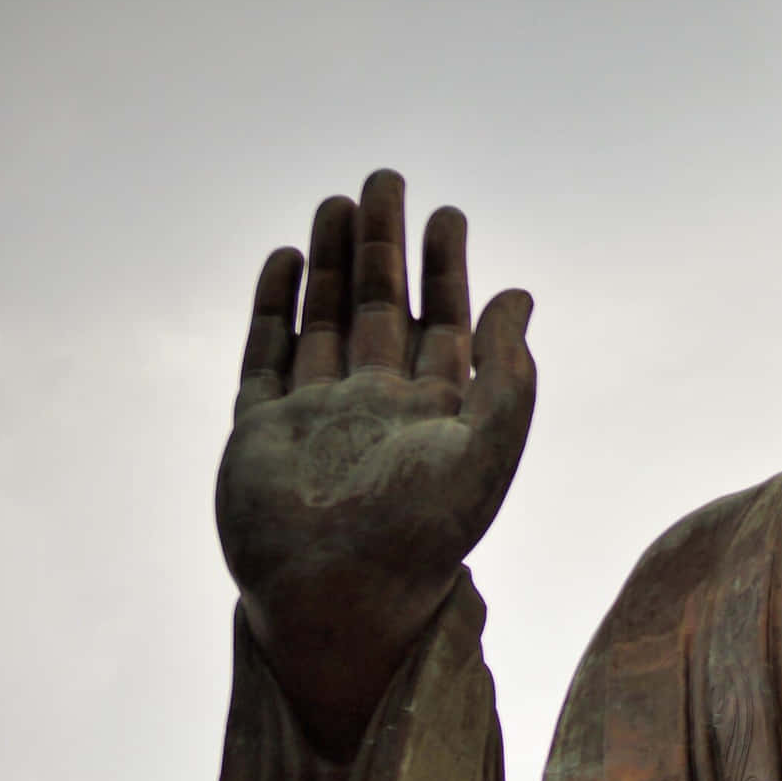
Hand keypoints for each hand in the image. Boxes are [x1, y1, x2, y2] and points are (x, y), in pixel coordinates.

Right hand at [216, 170, 534, 756]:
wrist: (338, 599)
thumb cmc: (421, 535)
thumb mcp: (486, 448)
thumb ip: (508, 375)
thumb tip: (522, 296)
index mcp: (431, 416)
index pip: (443, 324)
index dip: (447, 269)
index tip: (447, 213)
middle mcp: (373, 409)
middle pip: (379, 308)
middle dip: (383, 246)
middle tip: (386, 181)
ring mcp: (314, 417)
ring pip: (322, 321)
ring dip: (330, 264)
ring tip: (336, 203)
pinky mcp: (260, 432)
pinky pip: (267, 356)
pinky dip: (275, 308)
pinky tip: (286, 261)